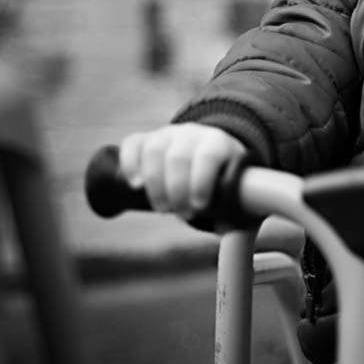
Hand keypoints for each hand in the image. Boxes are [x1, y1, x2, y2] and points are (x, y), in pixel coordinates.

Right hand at [118, 123, 247, 216]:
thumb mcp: (233, 189)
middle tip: (181, 214)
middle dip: (177, 190)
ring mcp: (166, 134)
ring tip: (162, 208)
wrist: (207, 153)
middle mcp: (191, 133)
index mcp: (217, 142)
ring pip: (154, 150)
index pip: (208, 155)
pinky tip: (135, 185)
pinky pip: (132, 144)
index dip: (201, 181)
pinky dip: (130, 164)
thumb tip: (223, 230)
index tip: (199, 206)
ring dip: (155, 184)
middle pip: (178, 156)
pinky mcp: (145, 140)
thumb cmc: (221, 178)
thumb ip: (233, 211)